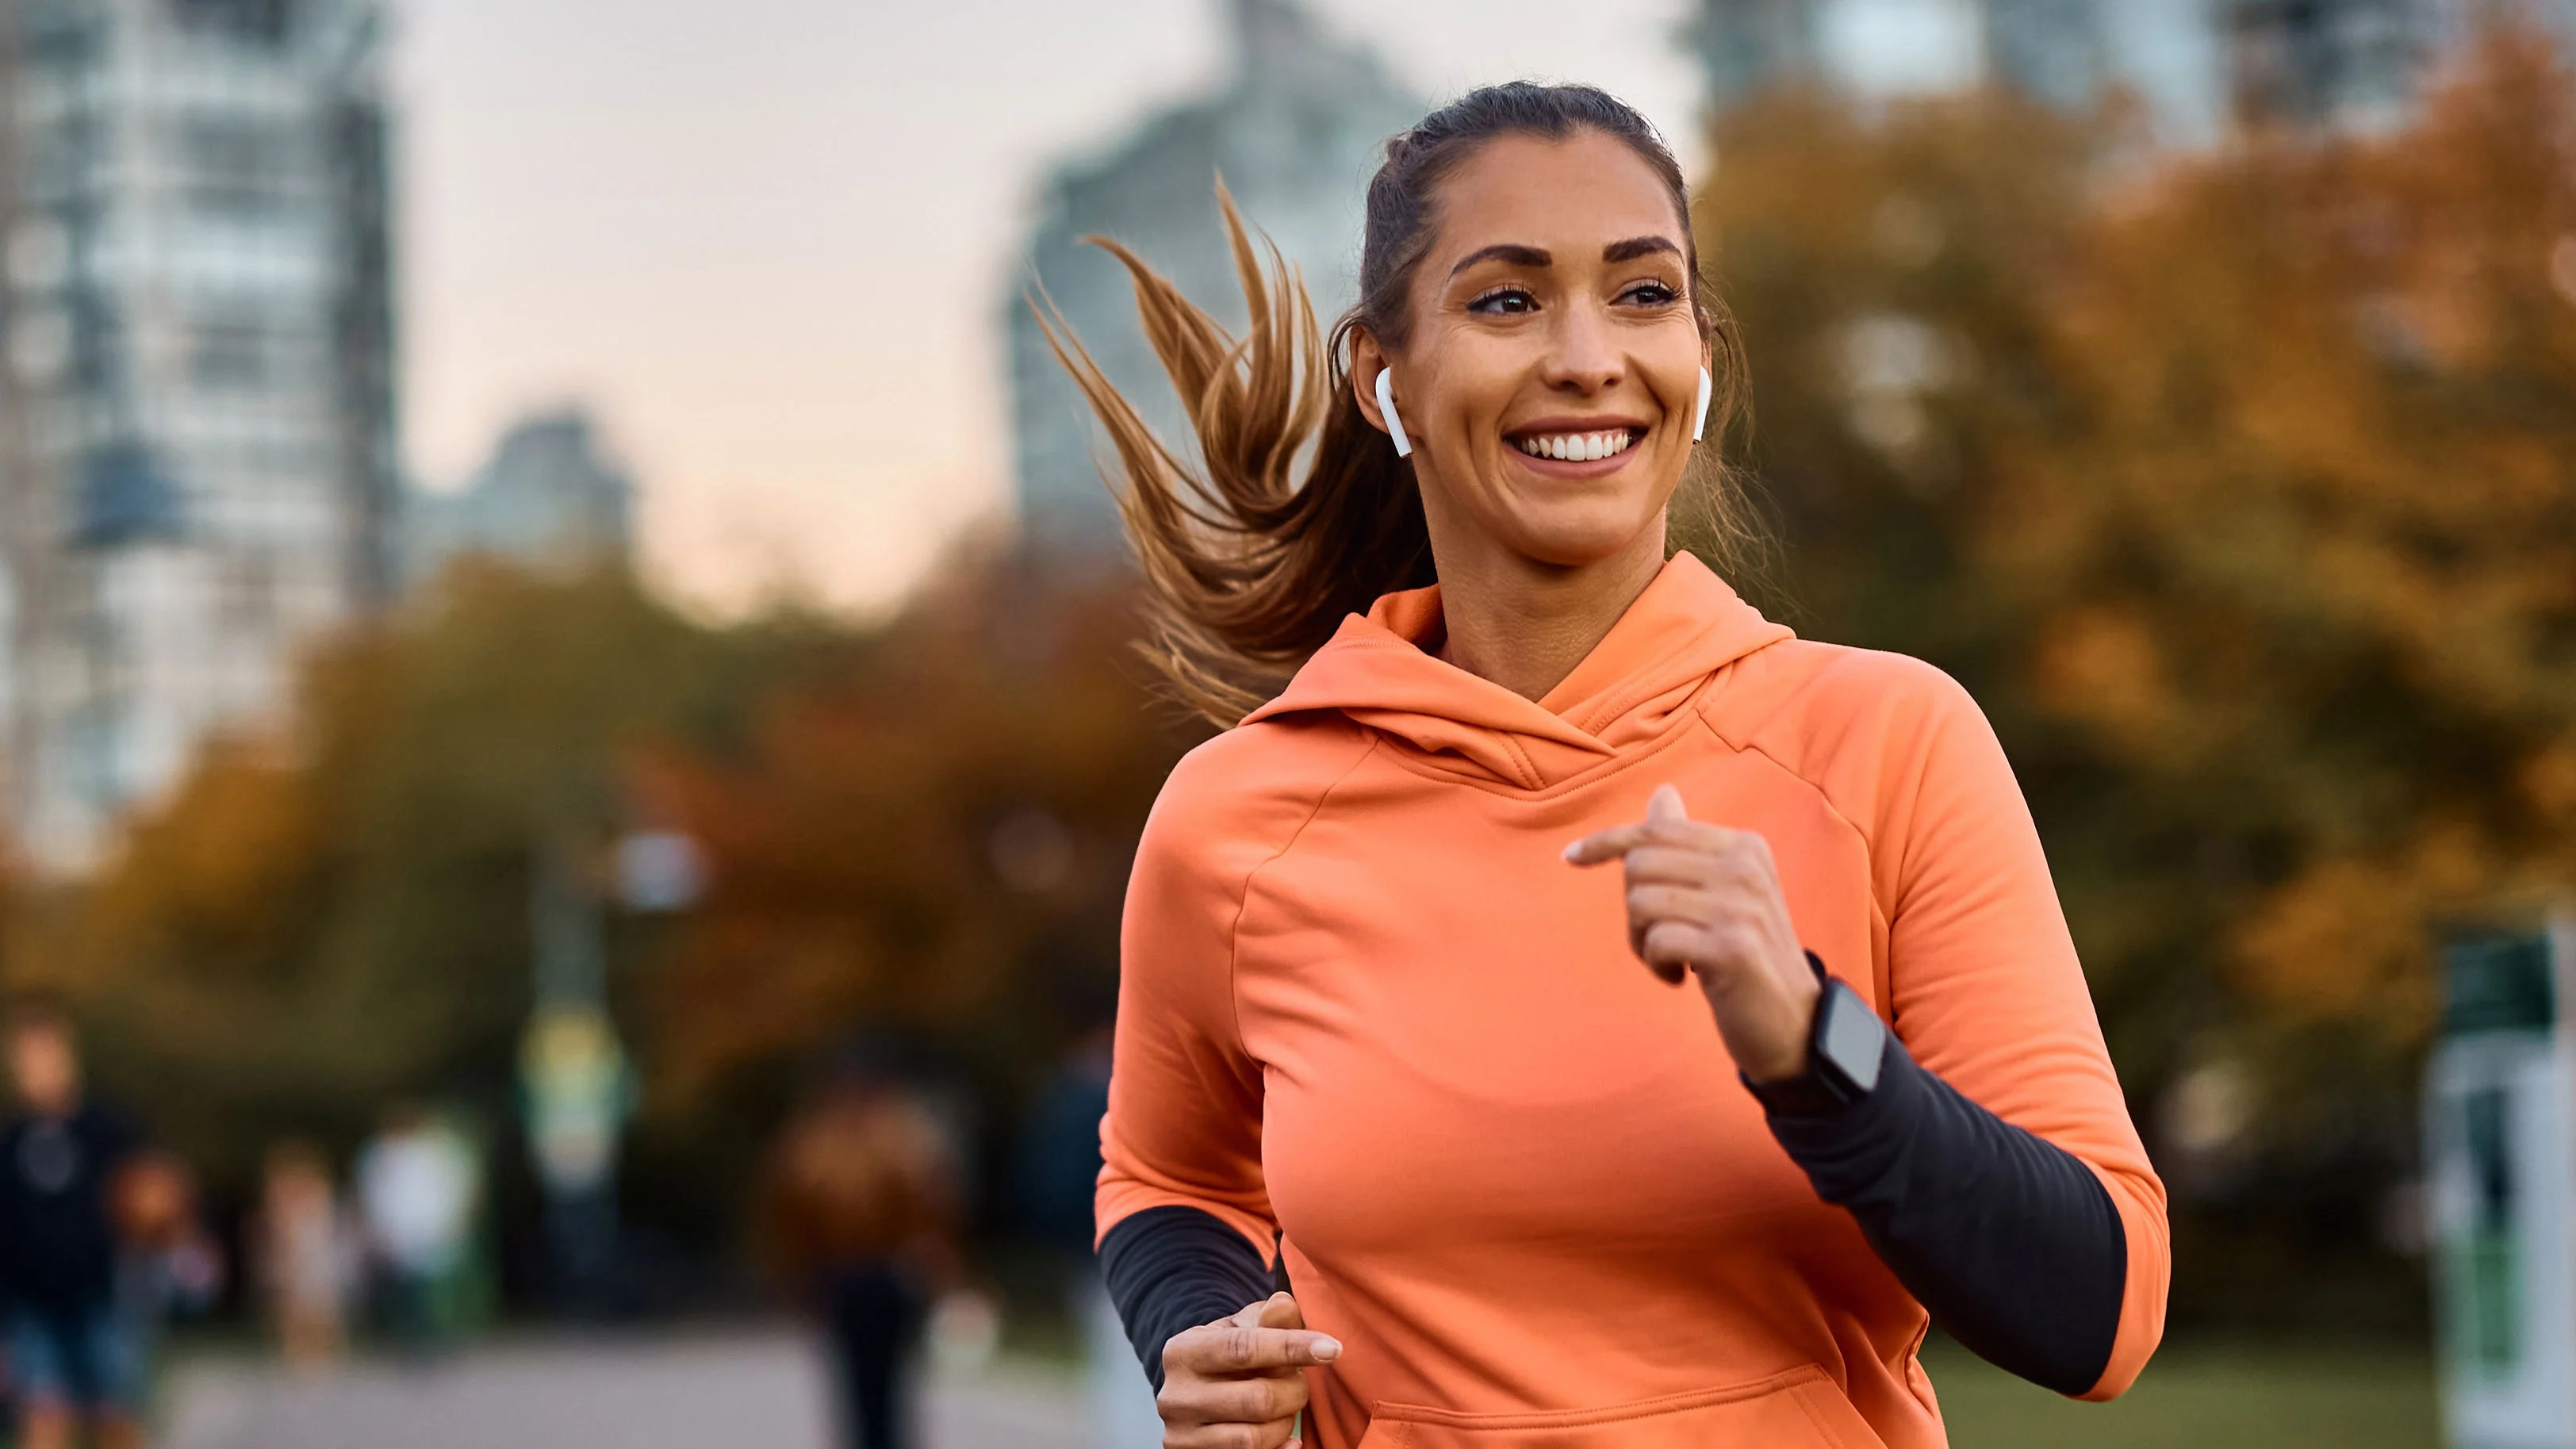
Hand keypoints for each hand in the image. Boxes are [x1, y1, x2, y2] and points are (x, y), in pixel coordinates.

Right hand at [1157, 1291, 1338, 1448]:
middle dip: (1294, 1391)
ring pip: (1255, 1437)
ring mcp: (1181, 1435)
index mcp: (1183, 1352)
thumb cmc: (1225, 1359)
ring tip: (1285, 1407)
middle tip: (1299, 1382)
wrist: (1193, 1399)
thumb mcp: (1240, 1331)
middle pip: (1258, 1399)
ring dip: (1286, 1423)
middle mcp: (1175, 1396)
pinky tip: (1289, 1439)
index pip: (1244, 1349)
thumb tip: (1284, 1304)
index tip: (1332, 1349)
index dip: (1292, 1348)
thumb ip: (1267, 1320)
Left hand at [1564, 784, 1822, 1081]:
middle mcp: (1746, 868)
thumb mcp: (1724, 890)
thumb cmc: (1745, 953)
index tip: (1571, 857)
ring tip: (1671, 959)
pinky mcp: (1733, 948)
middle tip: (1657, 939)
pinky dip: (1656, 964)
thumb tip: (1663, 792)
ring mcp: (1741, 907)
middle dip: (1632, 908)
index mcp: (1744, 846)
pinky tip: (1679, 977)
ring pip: (1642, 903)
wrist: (1795, 1021)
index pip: (1656, 829)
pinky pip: (1657, 940)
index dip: (1606, 842)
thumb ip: (1689, 844)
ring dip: (1642, 941)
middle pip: (1640, 865)